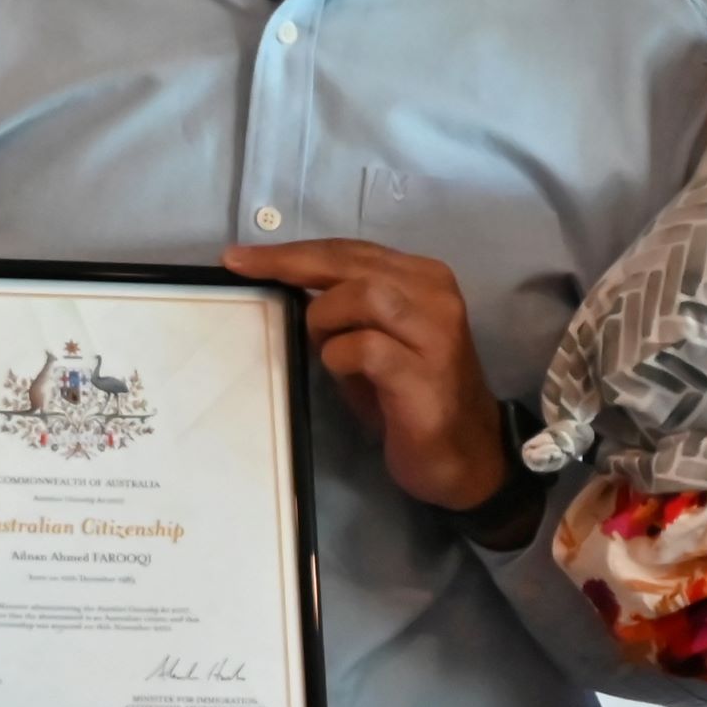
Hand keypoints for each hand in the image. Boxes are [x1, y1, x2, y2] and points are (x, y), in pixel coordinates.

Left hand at [222, 238, 511, 513]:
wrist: (465, 455)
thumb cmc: (410, 398)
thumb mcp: (375, 340)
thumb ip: (344, 307)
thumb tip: (288, 285)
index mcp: (423, 278)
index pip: (349, 250)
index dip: (294, 250)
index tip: (241, 256)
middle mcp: (434, 294)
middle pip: (350, 261)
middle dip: (289, 263)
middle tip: (244, 269)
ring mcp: (435, 332)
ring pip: (361, 293)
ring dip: (324, 318)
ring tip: (323, 348)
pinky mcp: (425, 373)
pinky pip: (365, 348)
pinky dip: (339, 357)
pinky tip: (343, 373)